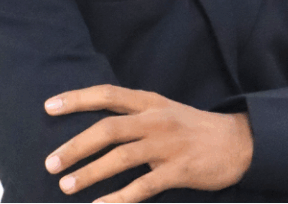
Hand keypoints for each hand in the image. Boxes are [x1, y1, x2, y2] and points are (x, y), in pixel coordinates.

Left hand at [43, 84, 252, 201]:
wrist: (238, 142)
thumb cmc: (193, 128)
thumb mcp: (164, 110)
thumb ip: (134, 114)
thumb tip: (97, 127)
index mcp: (149, 101)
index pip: (107, 94)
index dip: (77, 99)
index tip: (49, 106)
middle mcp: (155, 119)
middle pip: (108, 128)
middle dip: (76, 145)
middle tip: (50, 162)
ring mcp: (167, 145)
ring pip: (121, 157)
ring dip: (91, 172)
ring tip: (67, 185)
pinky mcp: (179, 170)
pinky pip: (143, 186)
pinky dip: (120, 198)